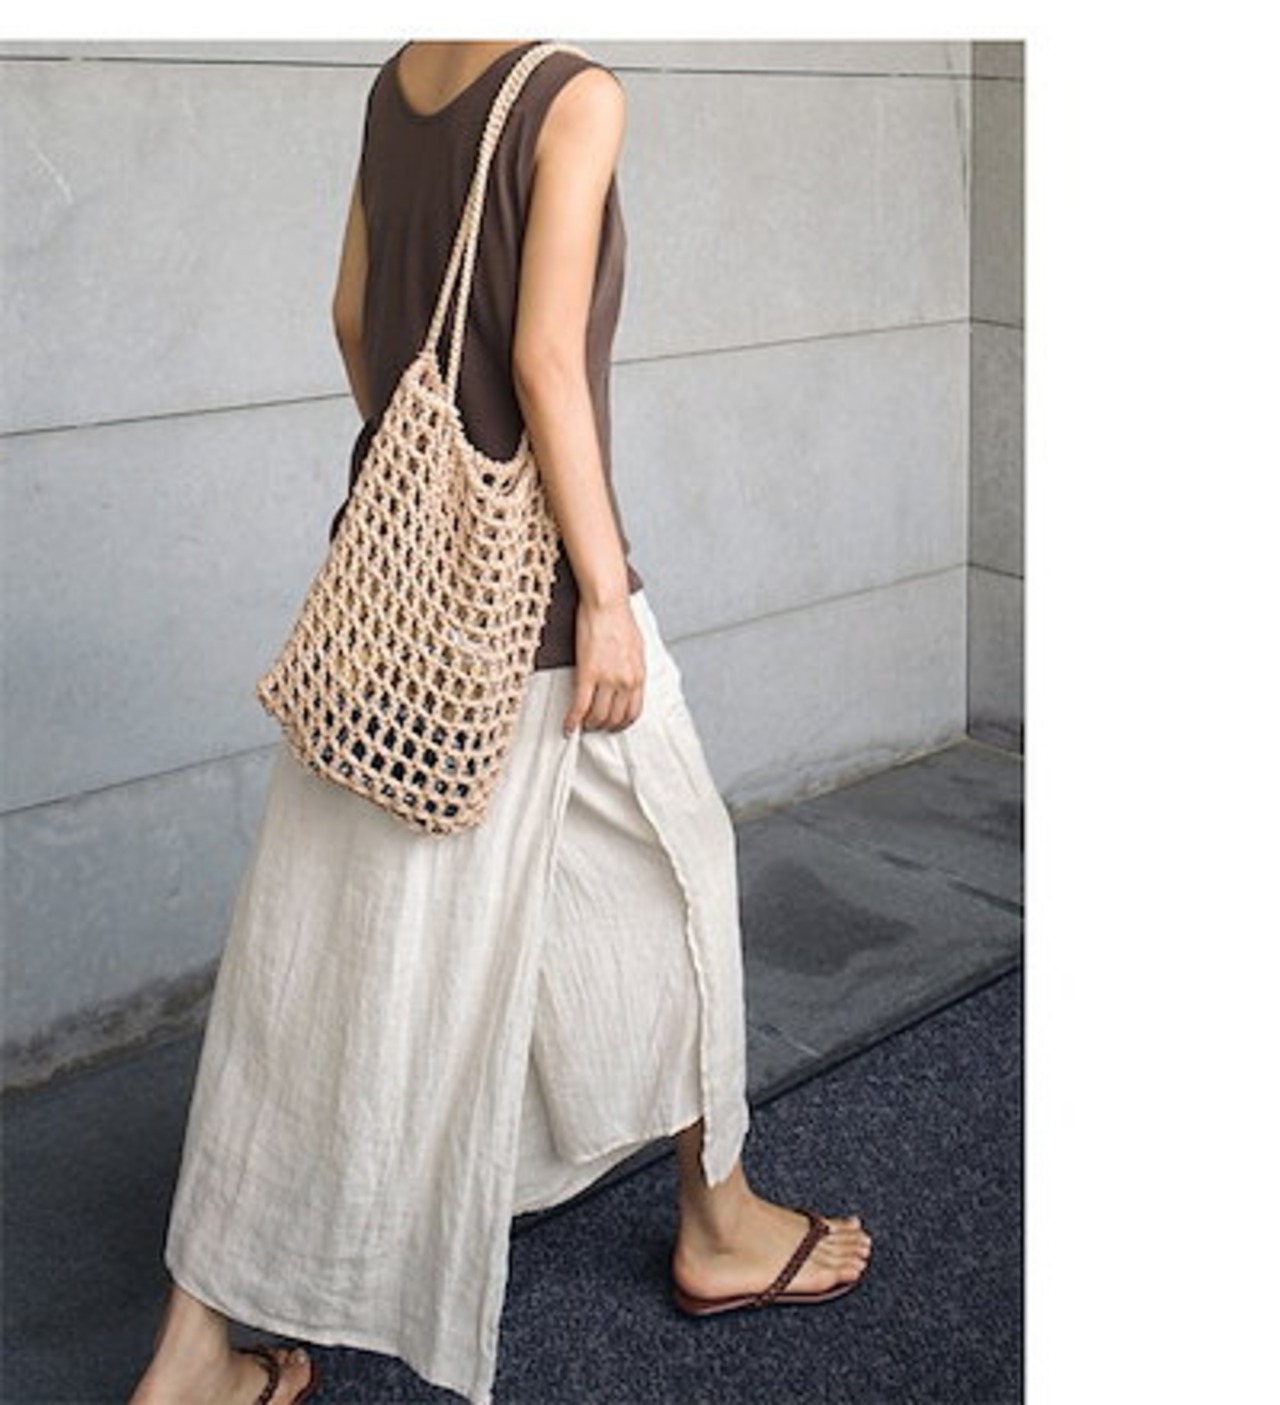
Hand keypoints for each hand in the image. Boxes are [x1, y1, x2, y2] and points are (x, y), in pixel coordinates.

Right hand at [564, 598, 645, 733]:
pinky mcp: (588, 674)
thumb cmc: (620, 619)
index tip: (612, 725)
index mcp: (639, 675)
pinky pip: (580, 706)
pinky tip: (567, 726)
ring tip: (580, 724)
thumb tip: (628, 679)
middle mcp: (626, 682)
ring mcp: (607, 679)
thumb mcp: (636, 647)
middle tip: (593, 726)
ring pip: (598, 716)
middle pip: (615, 718)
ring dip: (588, 724)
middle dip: (603, 726)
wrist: (607, 603)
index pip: (633, 712)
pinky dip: (572, 720)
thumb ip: (633, 668)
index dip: (621, 724)